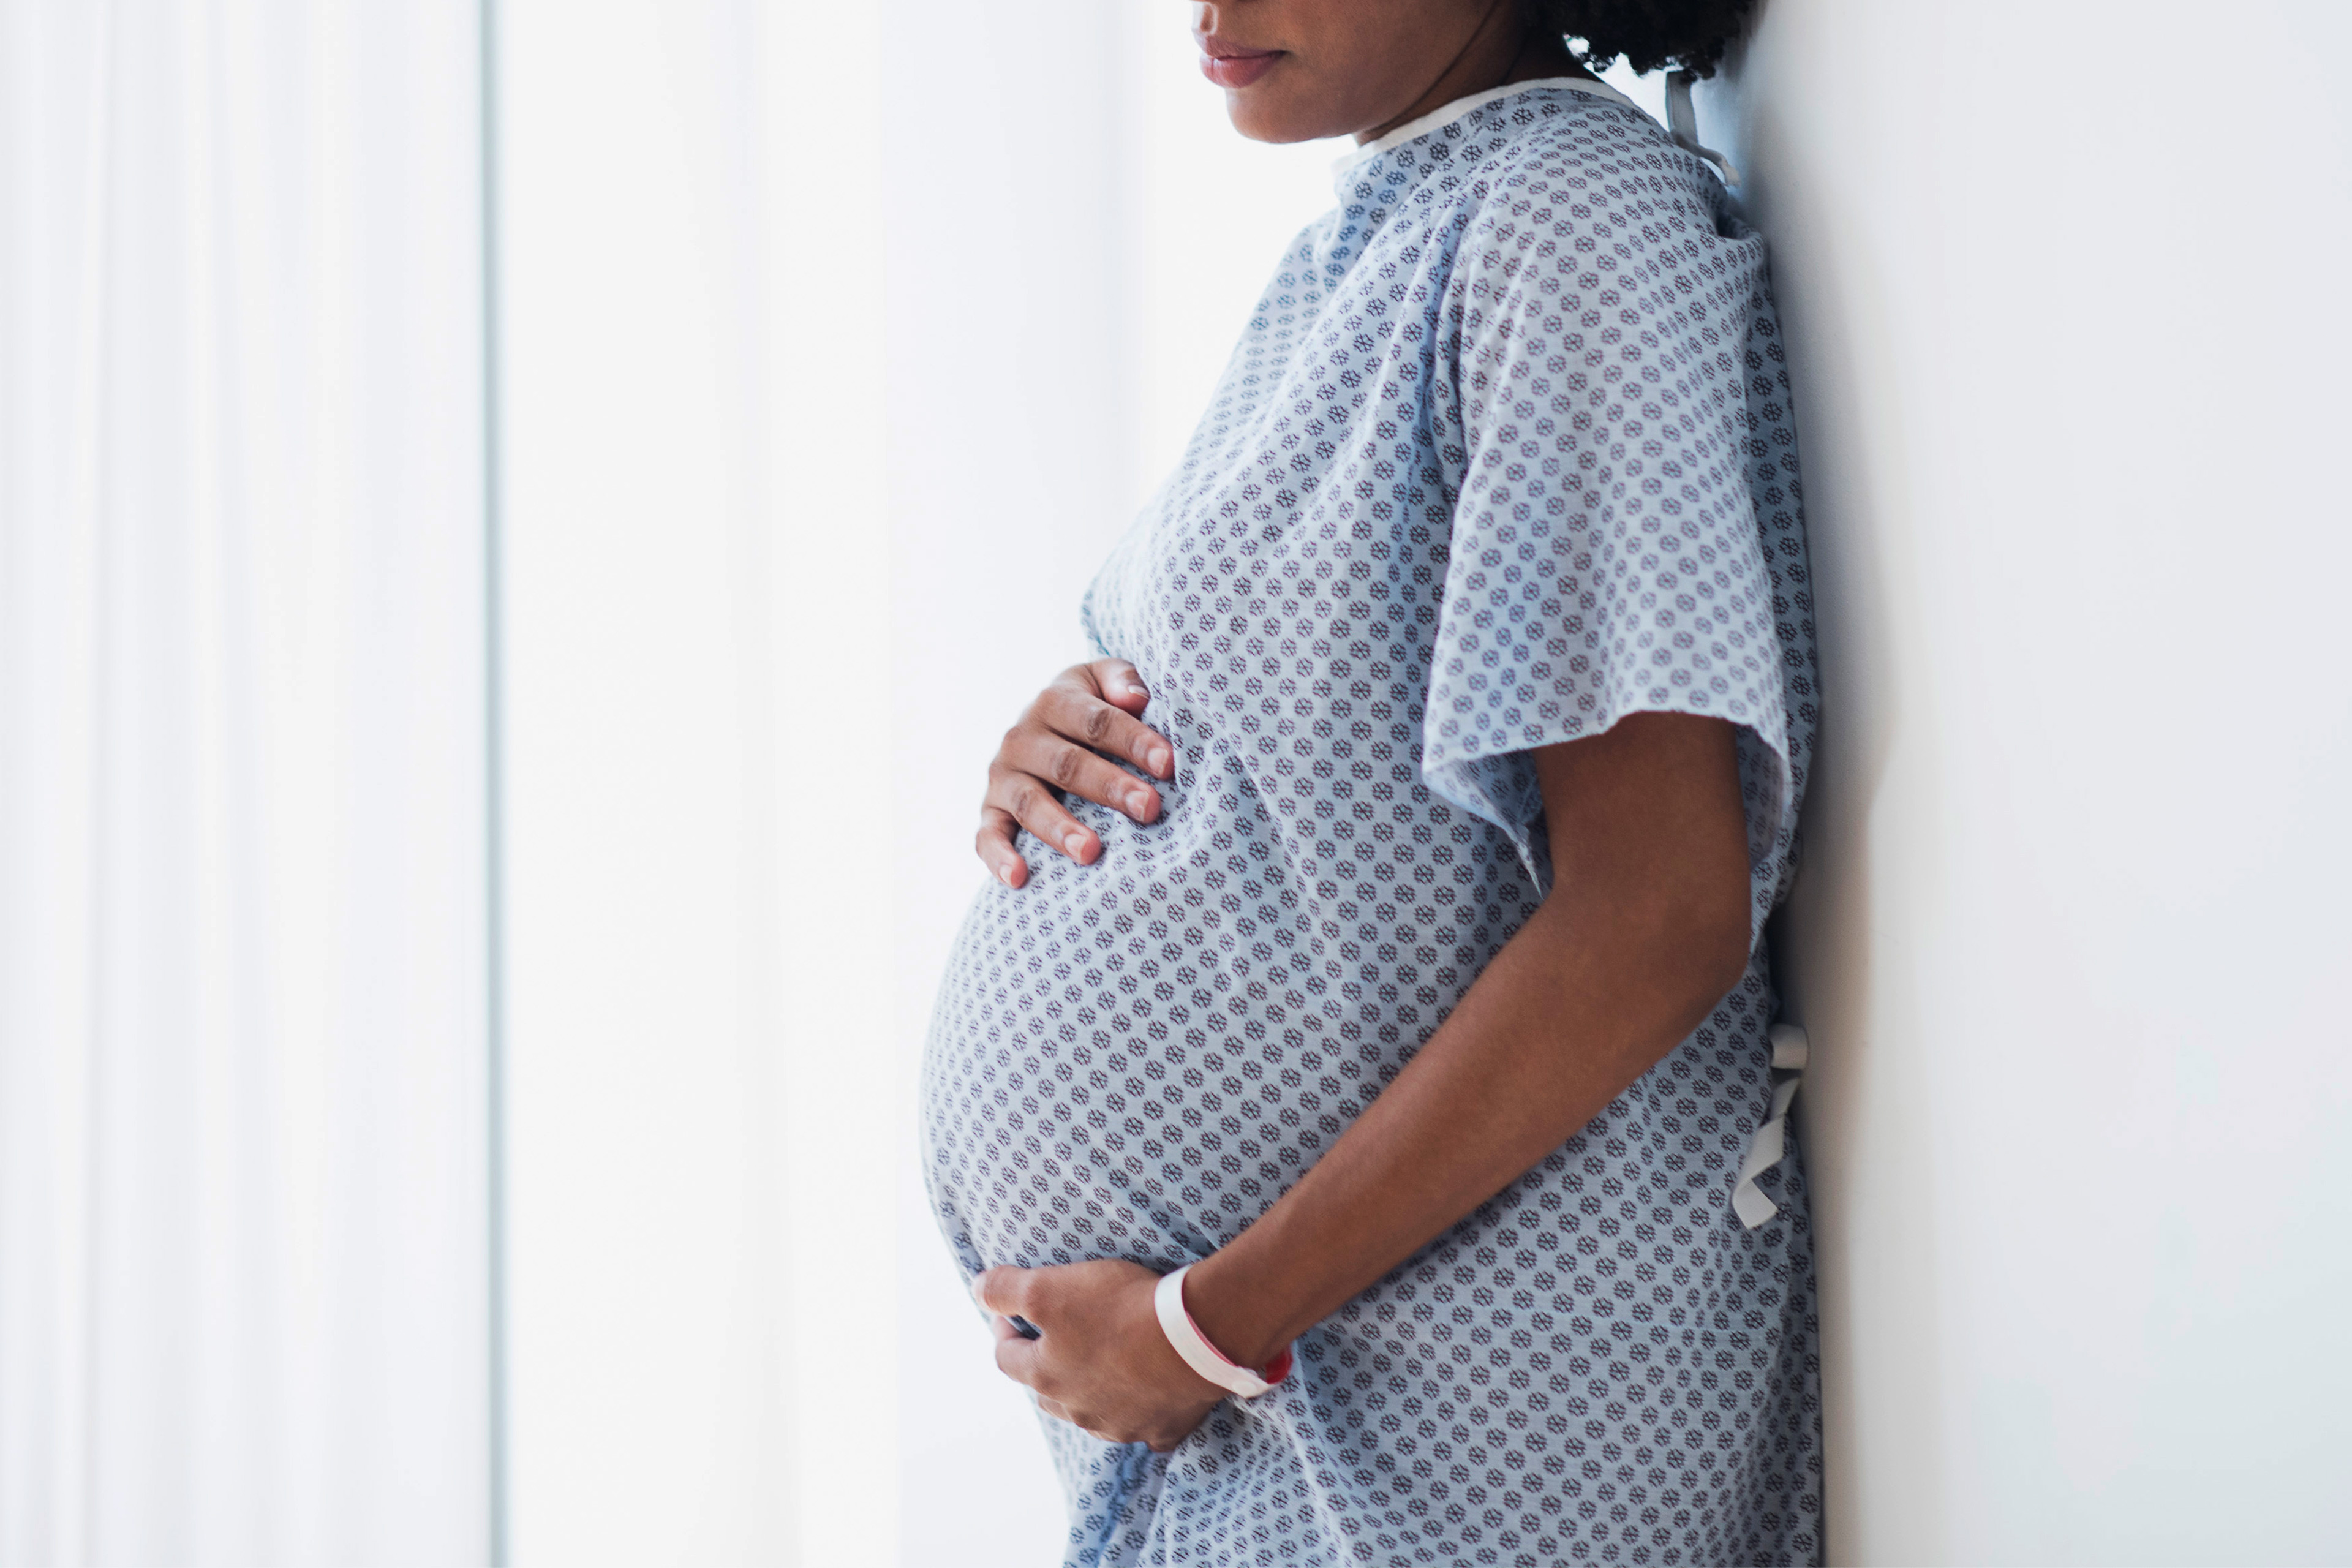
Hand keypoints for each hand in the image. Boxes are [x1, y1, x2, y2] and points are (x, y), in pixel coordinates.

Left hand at [973, 1260, 1224, 1450]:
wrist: (1193, 1338)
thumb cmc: (1118, 1308)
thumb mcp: (1048, 1288)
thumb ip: (1005, 1289)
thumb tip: (976, 1290)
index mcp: (1045, 1376)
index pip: (1006, 1358)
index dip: (1003, 1333)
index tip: (1007, 1315)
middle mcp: (1077, 1410)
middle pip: (1047, 1392)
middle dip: (1044, 1367)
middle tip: (1054, 1340)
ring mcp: (1121, 1425)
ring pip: (1091, 1413)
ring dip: (1088, 1392)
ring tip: (1098, 1365)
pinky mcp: (1162, 1429)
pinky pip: (1144, 1426)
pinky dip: (1139, 1412)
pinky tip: (1147, 1396)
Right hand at [977, 660, 1174, 887]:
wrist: (1040, 727)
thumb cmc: (1088, 708)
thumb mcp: (1101, 680)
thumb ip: (1121, 679)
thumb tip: (1136, 699)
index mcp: (1055, 702)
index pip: (1096, 721)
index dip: (1133, 741)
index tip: (1168, 763)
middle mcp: (1022, 738)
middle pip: (1067, 764)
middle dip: (1110, 787)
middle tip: (1149, 808)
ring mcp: (1003, 777)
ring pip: (1029, 803)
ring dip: (1060, 828)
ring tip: (1092, 851)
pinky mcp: (990, 811)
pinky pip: (987, 836)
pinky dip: (999, 857)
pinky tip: (1019, 878)